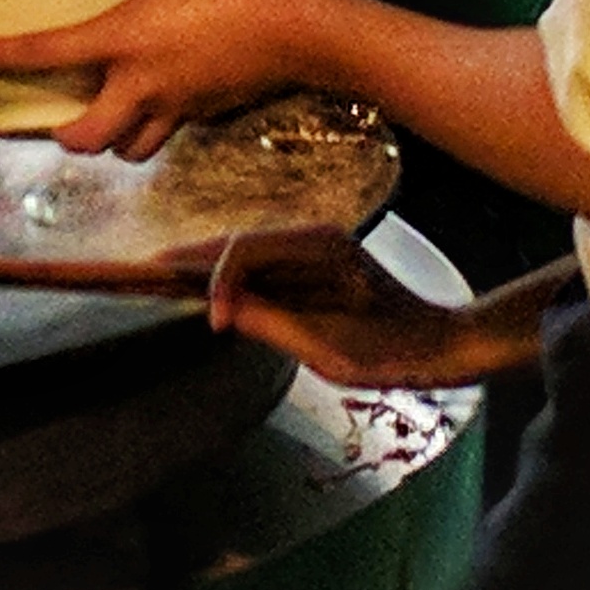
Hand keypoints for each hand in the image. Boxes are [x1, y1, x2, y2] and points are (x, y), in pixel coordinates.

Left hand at [0, 0, 318, 160]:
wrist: (303, 30)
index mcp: (126, 41)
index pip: (51, 53)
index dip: (8, 56)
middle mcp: (144, 84)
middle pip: (86, 139)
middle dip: (61, 136)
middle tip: (49, 121)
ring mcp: (178, 105)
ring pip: (130, 147)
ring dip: (110, 139)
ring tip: (103, 117)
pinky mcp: (208, 113)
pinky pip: (170, 131)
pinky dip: (154, 125)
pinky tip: (158, 101)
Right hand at [150, 225, 485, 386]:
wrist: (444, 344)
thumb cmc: (394, 353)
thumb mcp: (330, 351)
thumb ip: (273, 324)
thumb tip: (221, 308)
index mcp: (320, 248)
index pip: (247, 249)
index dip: (219, 280)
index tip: (211, 322)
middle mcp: (315, 237)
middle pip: (240, 240)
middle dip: (194, 257)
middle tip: (145, 270)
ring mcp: (316, 249)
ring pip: (249, 249)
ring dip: (209, 264)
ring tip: (165, 278)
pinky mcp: (317, 266)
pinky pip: (265, 264)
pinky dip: (233, 275)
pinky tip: (209, 289)